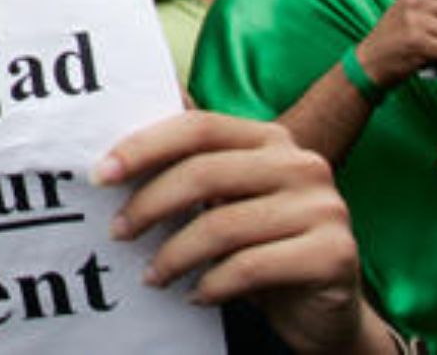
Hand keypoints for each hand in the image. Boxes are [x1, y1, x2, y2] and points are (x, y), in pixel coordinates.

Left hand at [99, 113, 367, 352]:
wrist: (325, 310)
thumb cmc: (262, 247)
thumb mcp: (228, 202)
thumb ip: (191, 168)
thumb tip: (116, 151)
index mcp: (272, 139)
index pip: (198, 127)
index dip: (144, 147)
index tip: (101, 175)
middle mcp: (302, 164)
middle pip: (204, 173)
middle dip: (149, 205)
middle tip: (117, 232)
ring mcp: (325, 207)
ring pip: (223, 226)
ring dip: (174, 255)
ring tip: (151, 276)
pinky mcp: (335, 254)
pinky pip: (250, 267)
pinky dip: (212, 284)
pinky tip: (194, 295)